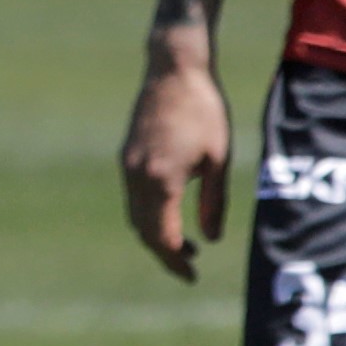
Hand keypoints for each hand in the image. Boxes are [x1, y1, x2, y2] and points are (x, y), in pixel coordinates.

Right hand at [118, 34, 229, 279]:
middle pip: (144, 231)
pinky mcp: (127, 156)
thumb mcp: (219, 159)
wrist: (174, 70)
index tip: (193, 275)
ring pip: (135, 215)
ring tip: (182, 245)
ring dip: (154, 235)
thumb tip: (210, 237)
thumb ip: (214, 202)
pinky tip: (168, 214)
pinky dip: (148, 215)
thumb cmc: (204, 111)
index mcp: (162, 181)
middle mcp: (138, 177)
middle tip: (188, 266)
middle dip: (164, 253)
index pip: (162, 236)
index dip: (176, 260)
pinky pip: (133, 197)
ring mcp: (128, 166)